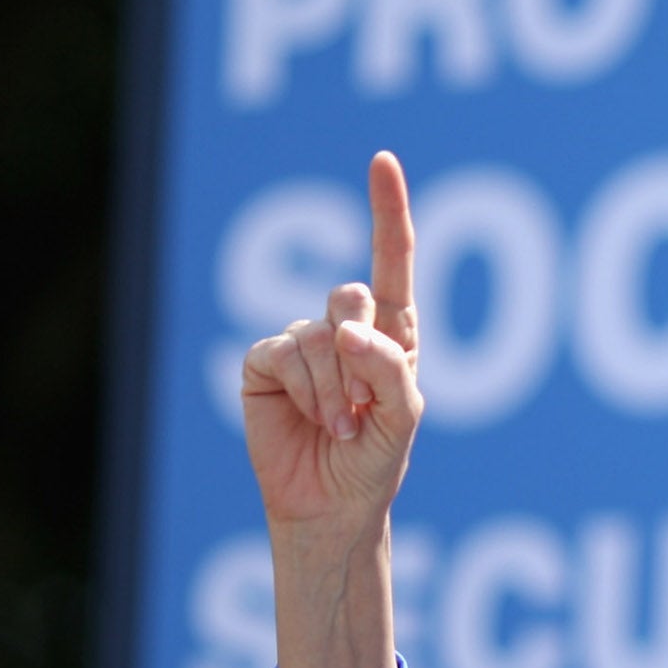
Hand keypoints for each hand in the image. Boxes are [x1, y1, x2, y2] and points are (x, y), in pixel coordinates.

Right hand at [241, 151, 423, 533]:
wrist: (332, 507)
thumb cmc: (377, 462)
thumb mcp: (402, 418)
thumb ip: (388, 369)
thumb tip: (347, 329)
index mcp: (391, 332)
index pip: (391, 262)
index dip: (387, 211)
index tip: (382, 160)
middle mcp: (345, 329)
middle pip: (348, 295)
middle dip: (359, 349)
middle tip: (363, 405)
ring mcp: (302, 344)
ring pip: (316, 333)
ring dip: (334, 387)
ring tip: (342, 427)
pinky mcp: (265, 363)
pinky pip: (282, 352)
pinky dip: (307, 390)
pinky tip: (318, 422)